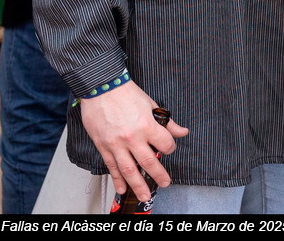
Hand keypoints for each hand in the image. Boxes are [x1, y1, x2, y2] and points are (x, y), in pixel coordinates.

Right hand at [78, 81, 188, 201]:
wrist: (101, 88)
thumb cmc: (126, 94)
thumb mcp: (152, 104)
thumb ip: (167, 122)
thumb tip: (182, 132)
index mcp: (147, 125)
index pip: (165, 144)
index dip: (170, 148)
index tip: (170, 149)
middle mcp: (132, 138)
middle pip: (148, 162)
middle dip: (159, 175)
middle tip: (165, 183)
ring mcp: (116, 144)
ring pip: (129, 170)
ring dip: (138, 185)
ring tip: (145, 195)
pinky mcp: (103, 146)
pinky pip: (111, 166)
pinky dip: (117, 179)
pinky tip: (122, 188)